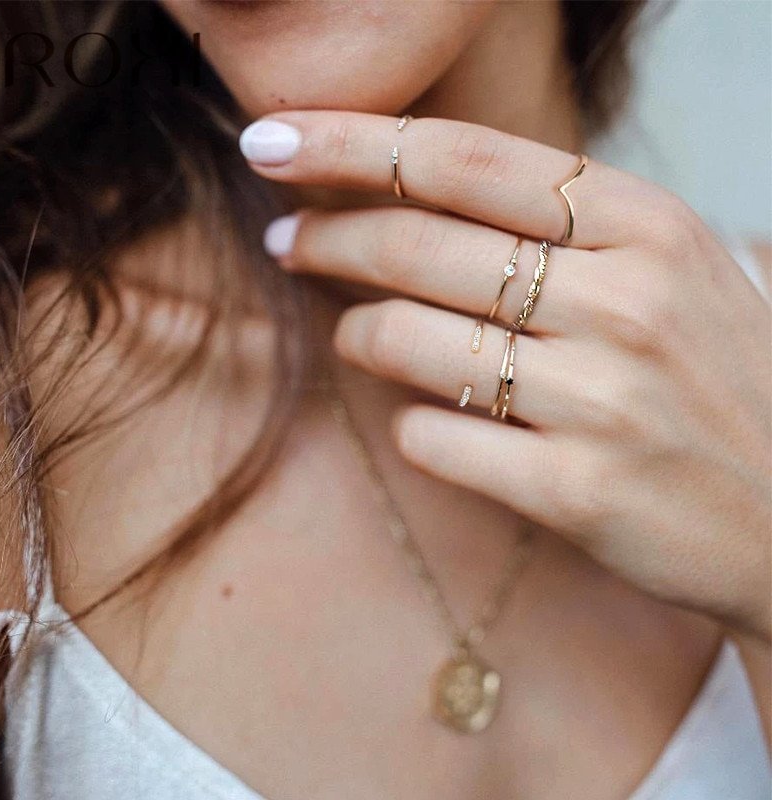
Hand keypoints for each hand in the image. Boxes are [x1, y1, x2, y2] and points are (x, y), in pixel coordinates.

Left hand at [240, 111, 770, 639]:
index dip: (351, 142)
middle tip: (286, 240)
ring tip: (352, 334)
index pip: (462, 157)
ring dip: (357, 334)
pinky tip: (427, 421)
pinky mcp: (575, 491)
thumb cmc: (716, 380)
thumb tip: (414, 208)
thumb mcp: (666, 271)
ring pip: (409, 341)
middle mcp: (625, 300)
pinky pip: (433, 439)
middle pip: (419, 245)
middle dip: (326, 236)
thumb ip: (558, 233)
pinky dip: (410, 425)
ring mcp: (601, 400)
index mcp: (645, 224)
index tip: (273, 141)